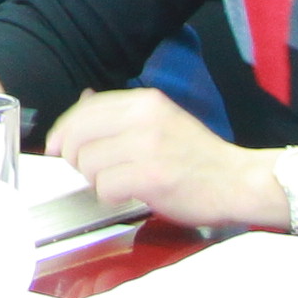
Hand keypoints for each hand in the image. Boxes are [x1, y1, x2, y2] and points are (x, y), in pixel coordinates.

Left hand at [47, 88, 258, 230]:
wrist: (238, 181)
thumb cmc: (197, 157)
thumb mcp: (161, 120)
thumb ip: (121, 114)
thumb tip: (81, 102)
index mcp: (144, 101)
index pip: (84, 110)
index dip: (64, 131)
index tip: (58, 148)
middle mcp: (143, 118)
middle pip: (77, 136)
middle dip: (74, 158)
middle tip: (91, 172)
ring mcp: (148, 146)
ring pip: (87, 164)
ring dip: (96, 180)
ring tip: (118, 183)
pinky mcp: (152, 177)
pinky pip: (104, 187)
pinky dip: (110, 196)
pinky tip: (128, 195)